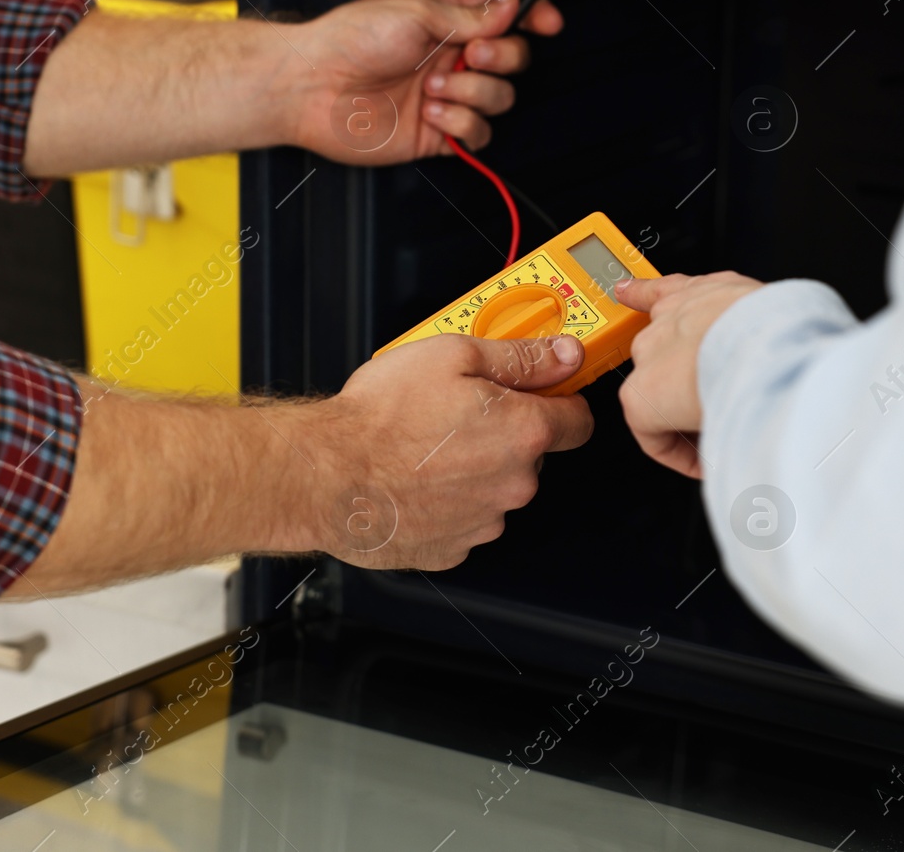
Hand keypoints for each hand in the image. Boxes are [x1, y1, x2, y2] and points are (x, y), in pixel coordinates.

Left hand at [288, 0, 563, 165]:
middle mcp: (450, 56)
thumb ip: (468, 15)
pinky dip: (462, 125)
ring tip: (434, 88)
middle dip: (501, 58)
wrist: (313, 88)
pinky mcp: (438, 133)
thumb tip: (509, 5)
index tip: (548, 21)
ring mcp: (446, 95)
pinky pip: (478, 134)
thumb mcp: (413, 12)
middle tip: (470, 55)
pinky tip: (433, 114)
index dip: (531, 15)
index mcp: (446, 20)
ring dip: (473, 92)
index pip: (503, 14)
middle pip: (512, 59)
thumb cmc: (347, 41)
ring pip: (499, 99)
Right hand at [303, 334, 593, 568]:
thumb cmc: (379, 419)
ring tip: (426, 449)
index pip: (578, 421)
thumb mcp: (452, 355)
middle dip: (503, 434)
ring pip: (496, 489)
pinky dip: (446, 503)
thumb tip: (562, 355)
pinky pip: (463, 520)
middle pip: (531, 455)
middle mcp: (513, 483)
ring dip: (474, 470)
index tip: (544, 394)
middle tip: (457, 413)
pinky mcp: (452, 548)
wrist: (325, 477)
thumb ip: (519, 356)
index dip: (561, 401)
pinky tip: (415, 481)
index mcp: (523, 432)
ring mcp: (484, 522)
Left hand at [617, 273, 764, 478]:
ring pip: (660, 394)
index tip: (626, 292)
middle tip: (718, 408)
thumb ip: (762, 327)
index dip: (643, 294)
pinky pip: (654, 434)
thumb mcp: (777, 313)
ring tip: (722, 439)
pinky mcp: (642, 397)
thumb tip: (775, 355)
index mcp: (706, 292)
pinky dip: (681, 454)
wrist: (771, 347)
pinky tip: (706, 463)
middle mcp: (672, 317)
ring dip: (685, 418)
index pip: (666, 289)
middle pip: (661, 351)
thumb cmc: (787, 331)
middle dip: (682, 382)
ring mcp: (652, 354)